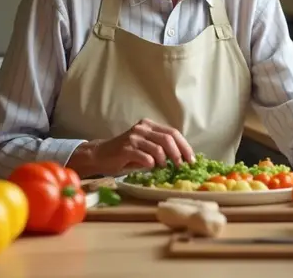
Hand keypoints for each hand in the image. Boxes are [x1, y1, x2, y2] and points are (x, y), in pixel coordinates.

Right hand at [69, 119, 194, 176]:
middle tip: (182, 166)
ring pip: (158, 148)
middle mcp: (142, 128)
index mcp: (149, 125)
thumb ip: (160, 148)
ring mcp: (134, 137)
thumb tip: (182, 159)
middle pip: (168, 138)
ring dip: (166, 160)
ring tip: (165, 167)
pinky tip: (151, 167)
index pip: (173, 133)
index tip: (191, 160)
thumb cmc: (125, 154)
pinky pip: (145, 157)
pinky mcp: (126, 148)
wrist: (100, 155)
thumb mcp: (145, 147)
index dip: (185, 146)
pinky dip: (152, 164)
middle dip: (179, 154)